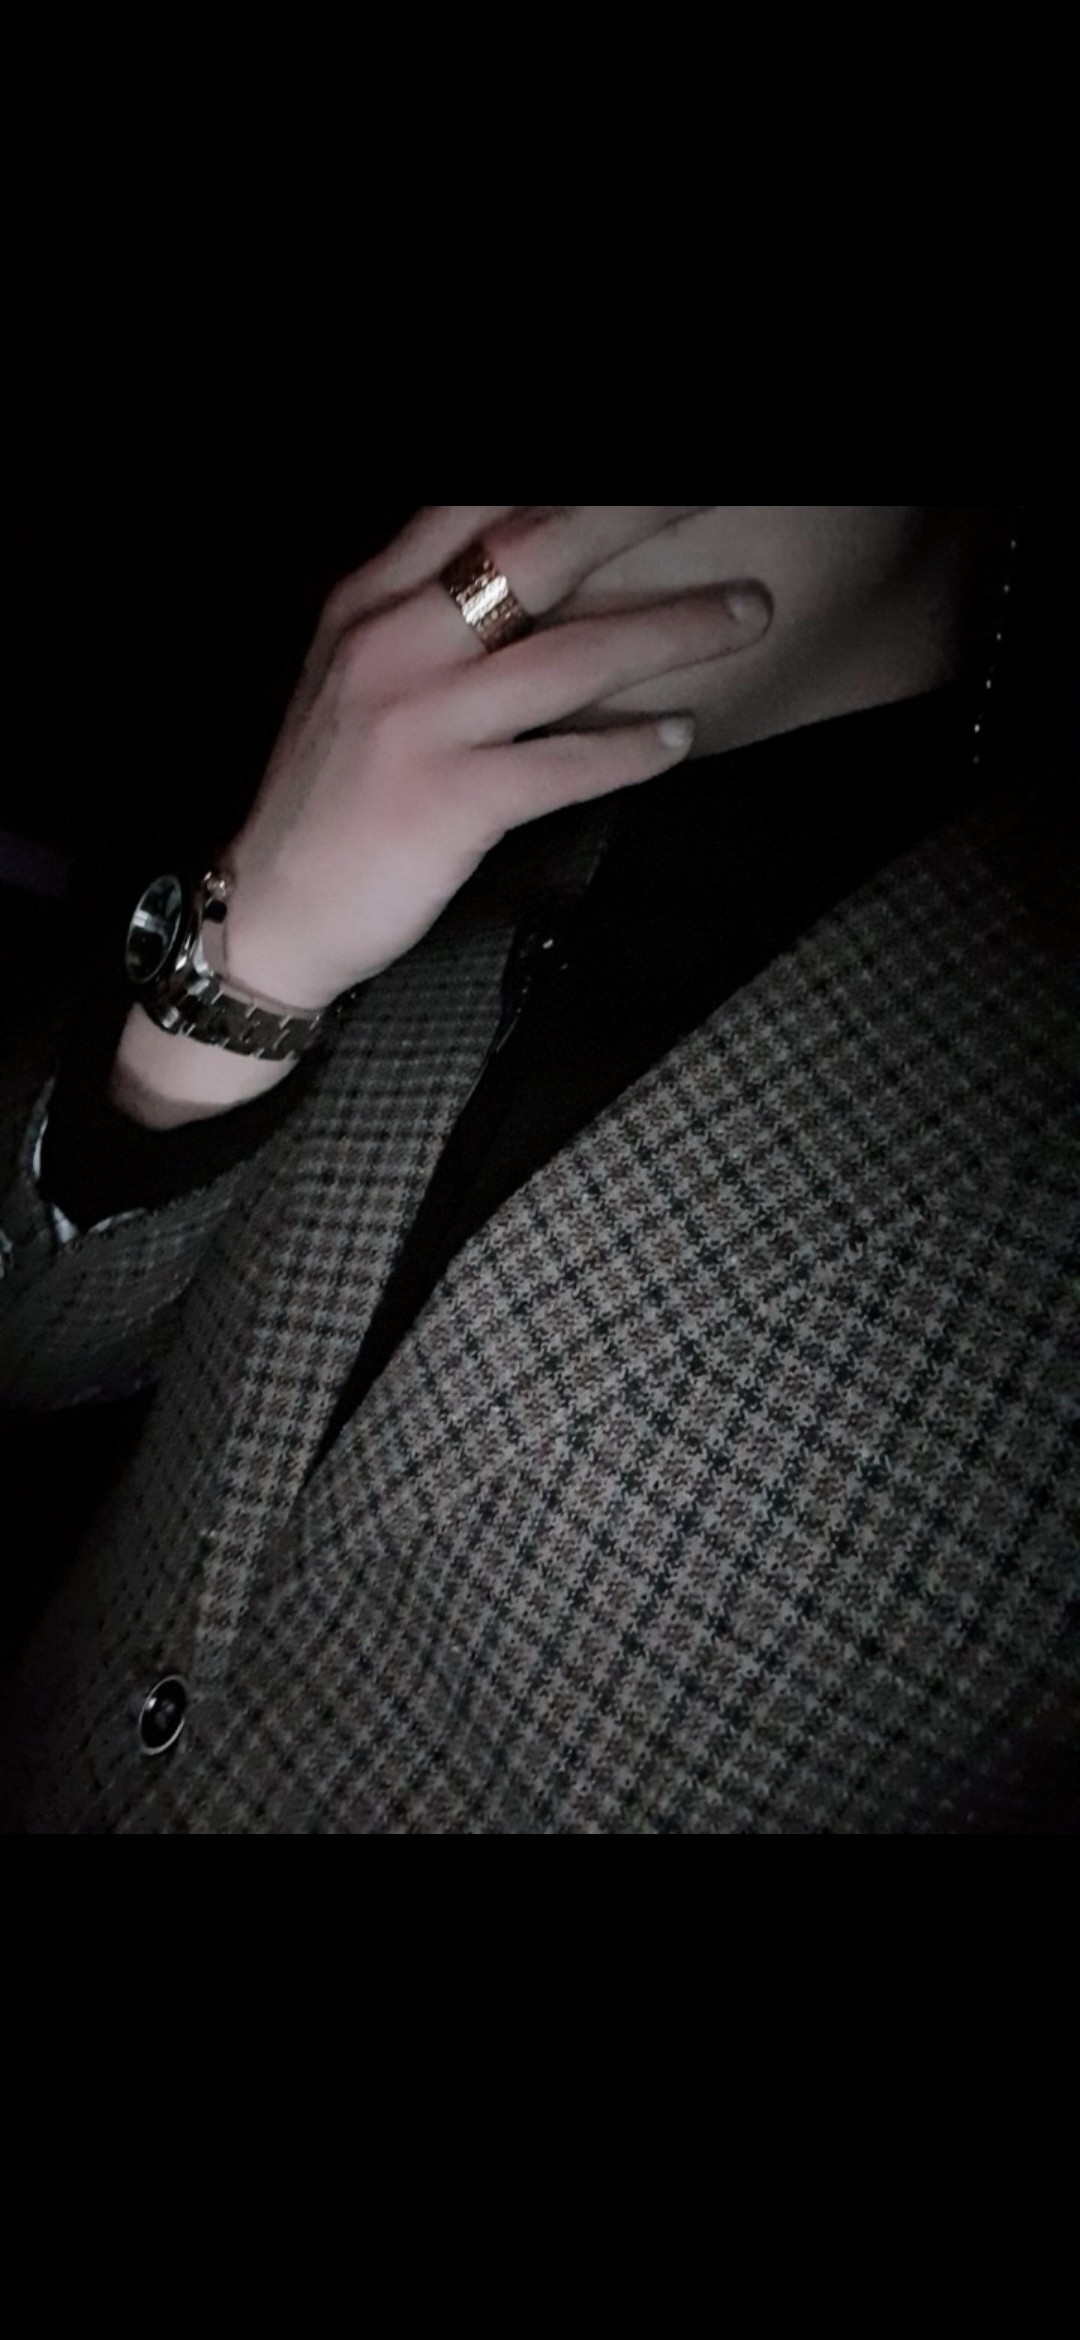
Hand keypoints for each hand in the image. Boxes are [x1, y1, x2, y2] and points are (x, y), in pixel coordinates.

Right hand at [215, 505, 773, 1009]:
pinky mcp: (446, 802)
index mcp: (369, 599)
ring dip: (676, 629)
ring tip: (749, 612)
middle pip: (538, 550)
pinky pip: (564, 763)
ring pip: (572, 656)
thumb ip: (422, 610)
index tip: (653, 478)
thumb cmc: (330, 795)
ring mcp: (418, 722)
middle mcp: (391, 642)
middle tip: (720, 499)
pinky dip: (633, 749)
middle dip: (641, 515)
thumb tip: (522, 562)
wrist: (268, 912)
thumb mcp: (354, 674)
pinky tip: (683, 735)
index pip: (479, 504)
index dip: (572, 484)